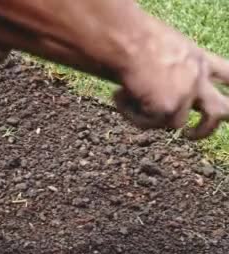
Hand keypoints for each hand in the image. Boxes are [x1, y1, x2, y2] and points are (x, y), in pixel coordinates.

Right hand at [113, 18, 228, 139]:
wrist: (128, 40)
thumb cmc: (135, 36)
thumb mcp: (163, 47)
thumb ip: (169, 68)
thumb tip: (156, 88)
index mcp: (198, 59)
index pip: (226, 75)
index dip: (227, 89)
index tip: (223, 98)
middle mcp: (198, 78)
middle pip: (219, 109)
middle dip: (208, 127)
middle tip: (190, 135)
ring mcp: (186, 95)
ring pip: (176, 123)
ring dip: (152, 121)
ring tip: (135, 112)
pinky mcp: (169, 109)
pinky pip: (149, 123)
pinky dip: (131, 114)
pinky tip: (118, 95)